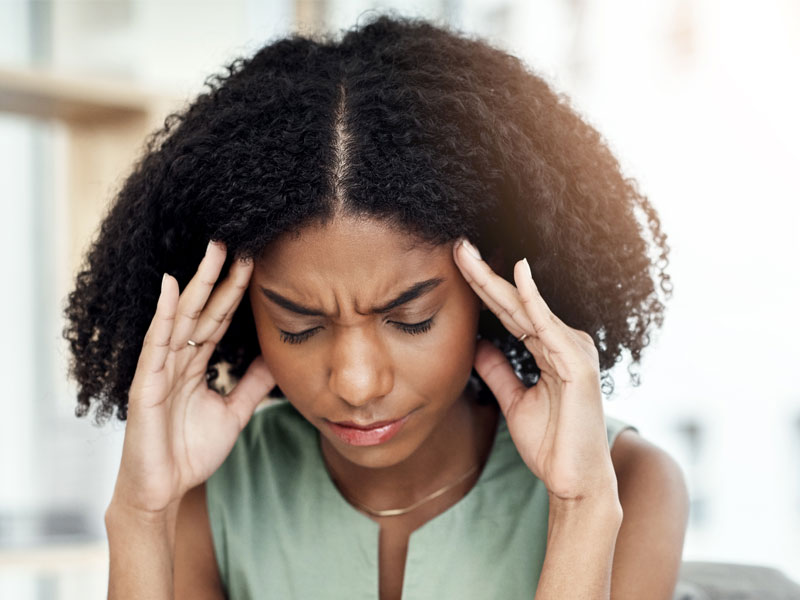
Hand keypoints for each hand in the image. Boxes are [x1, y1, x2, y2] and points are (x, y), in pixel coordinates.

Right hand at [112, 241, 274, 515]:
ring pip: (183, 317)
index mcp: (197, 364)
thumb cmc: (191, 451)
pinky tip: (172, 287)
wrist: (164, 490)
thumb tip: (277, 358)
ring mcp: (160, 369)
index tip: (256, 261)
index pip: (220, 319)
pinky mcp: (145, 384)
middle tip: (237, 240)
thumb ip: (252, 385)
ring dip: (198, 283)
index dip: (237, 291)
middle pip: (204, 309)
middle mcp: (178, 359)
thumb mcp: (234, 412)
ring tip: (213, 250)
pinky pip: (156, 344)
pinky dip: (164, 315)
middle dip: (220, 275)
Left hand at [453, 239, 616, 504]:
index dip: (481, 287)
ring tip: (467, 253)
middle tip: (456, 245)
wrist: (573, 481)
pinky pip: (548, 326)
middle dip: (482, 273)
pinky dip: (533, 299)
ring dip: (495, 278)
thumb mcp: (513, 401)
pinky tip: (518, 273)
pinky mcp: (577, 364)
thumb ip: (498, 370)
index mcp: (547, 348)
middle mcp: (561, 342)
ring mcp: (571, 350)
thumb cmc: (551, 443)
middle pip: (513, 302)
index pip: (507, 311)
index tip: (456, 263)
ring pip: (525, 307)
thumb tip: (477, 344)